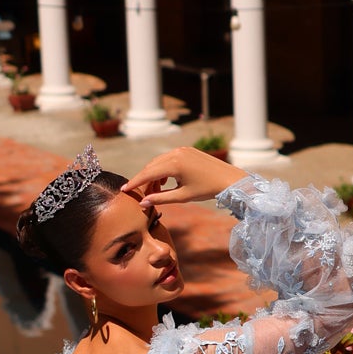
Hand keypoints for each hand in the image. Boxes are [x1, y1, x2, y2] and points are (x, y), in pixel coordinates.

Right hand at [122, 146, 242, 211]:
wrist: (227, 178)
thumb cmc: (207, 190)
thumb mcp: (182, 197)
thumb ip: (161, 199)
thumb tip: (143, 204)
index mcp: (174, 164)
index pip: (148, 173)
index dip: (135, 182)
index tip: (124, 190)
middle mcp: (176, 153)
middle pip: (151, 166)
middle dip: (143, 180)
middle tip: (140, 194)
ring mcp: (181, 150)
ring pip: (159, 162)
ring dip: (153, 175)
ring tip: (154, 191)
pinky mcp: (186, 150)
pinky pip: (168, 158)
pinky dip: (162, 169)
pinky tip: (165, 181)